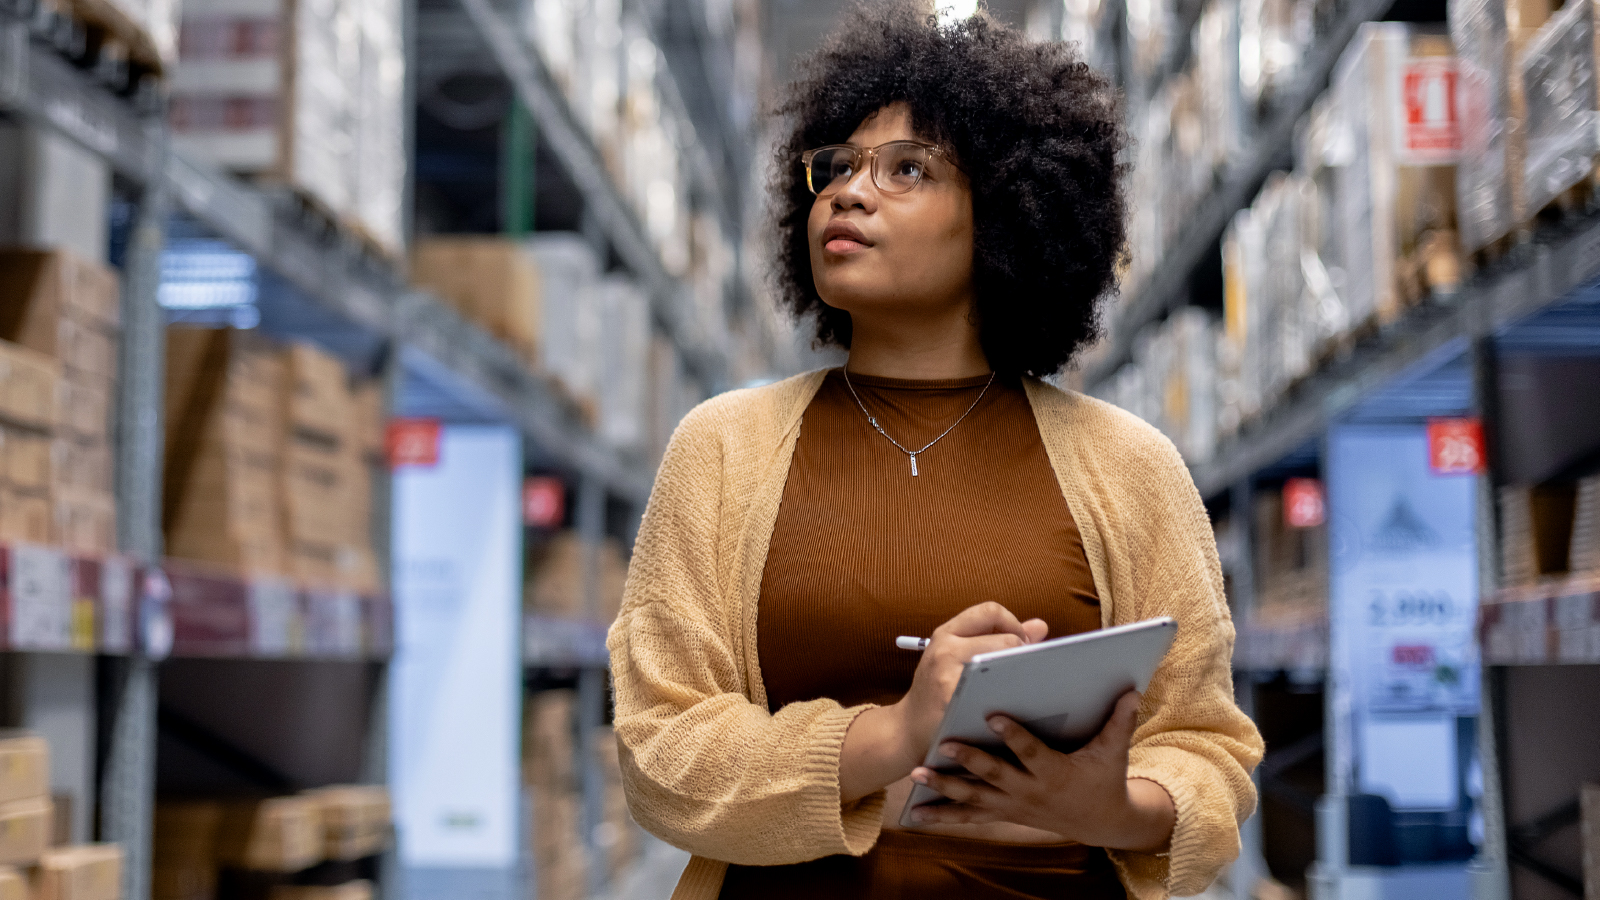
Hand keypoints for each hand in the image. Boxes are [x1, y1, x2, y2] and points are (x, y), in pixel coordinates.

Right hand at [838, 603, 1044, 803]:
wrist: (906, 732)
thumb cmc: (937, 694)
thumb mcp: (956, 658)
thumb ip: (995, 638)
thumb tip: (1041, 626)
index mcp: (946, 634)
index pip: (990, 611)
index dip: (1014, 624)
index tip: (1020, 645)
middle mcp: (944, 649)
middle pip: (1005, 638)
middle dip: (1023, 653)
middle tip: (1024, 671)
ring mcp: (948, 676)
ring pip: (1004, 663)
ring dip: (1021, 674)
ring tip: (1022, 685)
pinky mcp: (953, 701)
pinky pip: (996, 692)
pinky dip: (1011, 695)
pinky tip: (1014, 704)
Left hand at [905, 691, 1175, 850]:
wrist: (1100, 822)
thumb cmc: (1104, 779)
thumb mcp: (1113, 752)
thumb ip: (1119, 721)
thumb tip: (1132, 689)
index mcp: (1054, 772)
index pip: (1031, 752)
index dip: (1013, 735)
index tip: (993, 715)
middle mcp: (1030, 792)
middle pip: (995, 775)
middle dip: (969, 761)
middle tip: (943, 743)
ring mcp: (1014, 806)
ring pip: (975, 798)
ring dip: (945, 787)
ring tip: (918, 773)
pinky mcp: (1003, 814)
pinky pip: (970, 817)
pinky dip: (943, 815)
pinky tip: (916, 814)